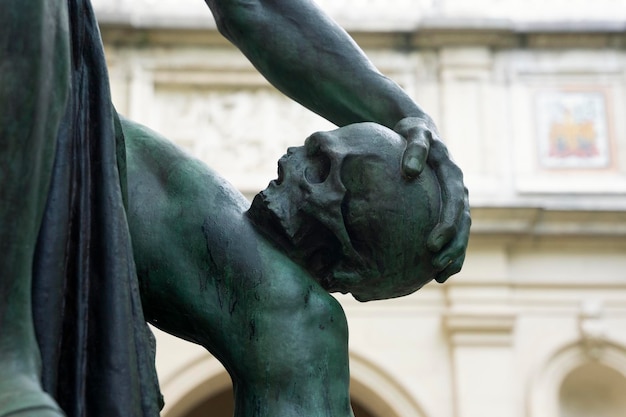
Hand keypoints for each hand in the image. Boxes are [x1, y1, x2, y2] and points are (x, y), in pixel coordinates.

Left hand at [394, 117, 470, 282]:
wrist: (418, 132)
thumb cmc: (411, 132)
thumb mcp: (413, 132)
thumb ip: (414, 147)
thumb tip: (411, 171)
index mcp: (452, 174)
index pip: (455, 203)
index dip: (447, 225)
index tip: (432, 244)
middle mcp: (459, 189)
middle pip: (462, 223)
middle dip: (453, 246)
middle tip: (436, 265)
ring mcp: (455, 200)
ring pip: (461, 232)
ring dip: (454, 255)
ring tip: (439, 276)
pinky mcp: (447, 208)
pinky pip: (453, 233)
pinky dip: (449, 252)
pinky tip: (436, 274)